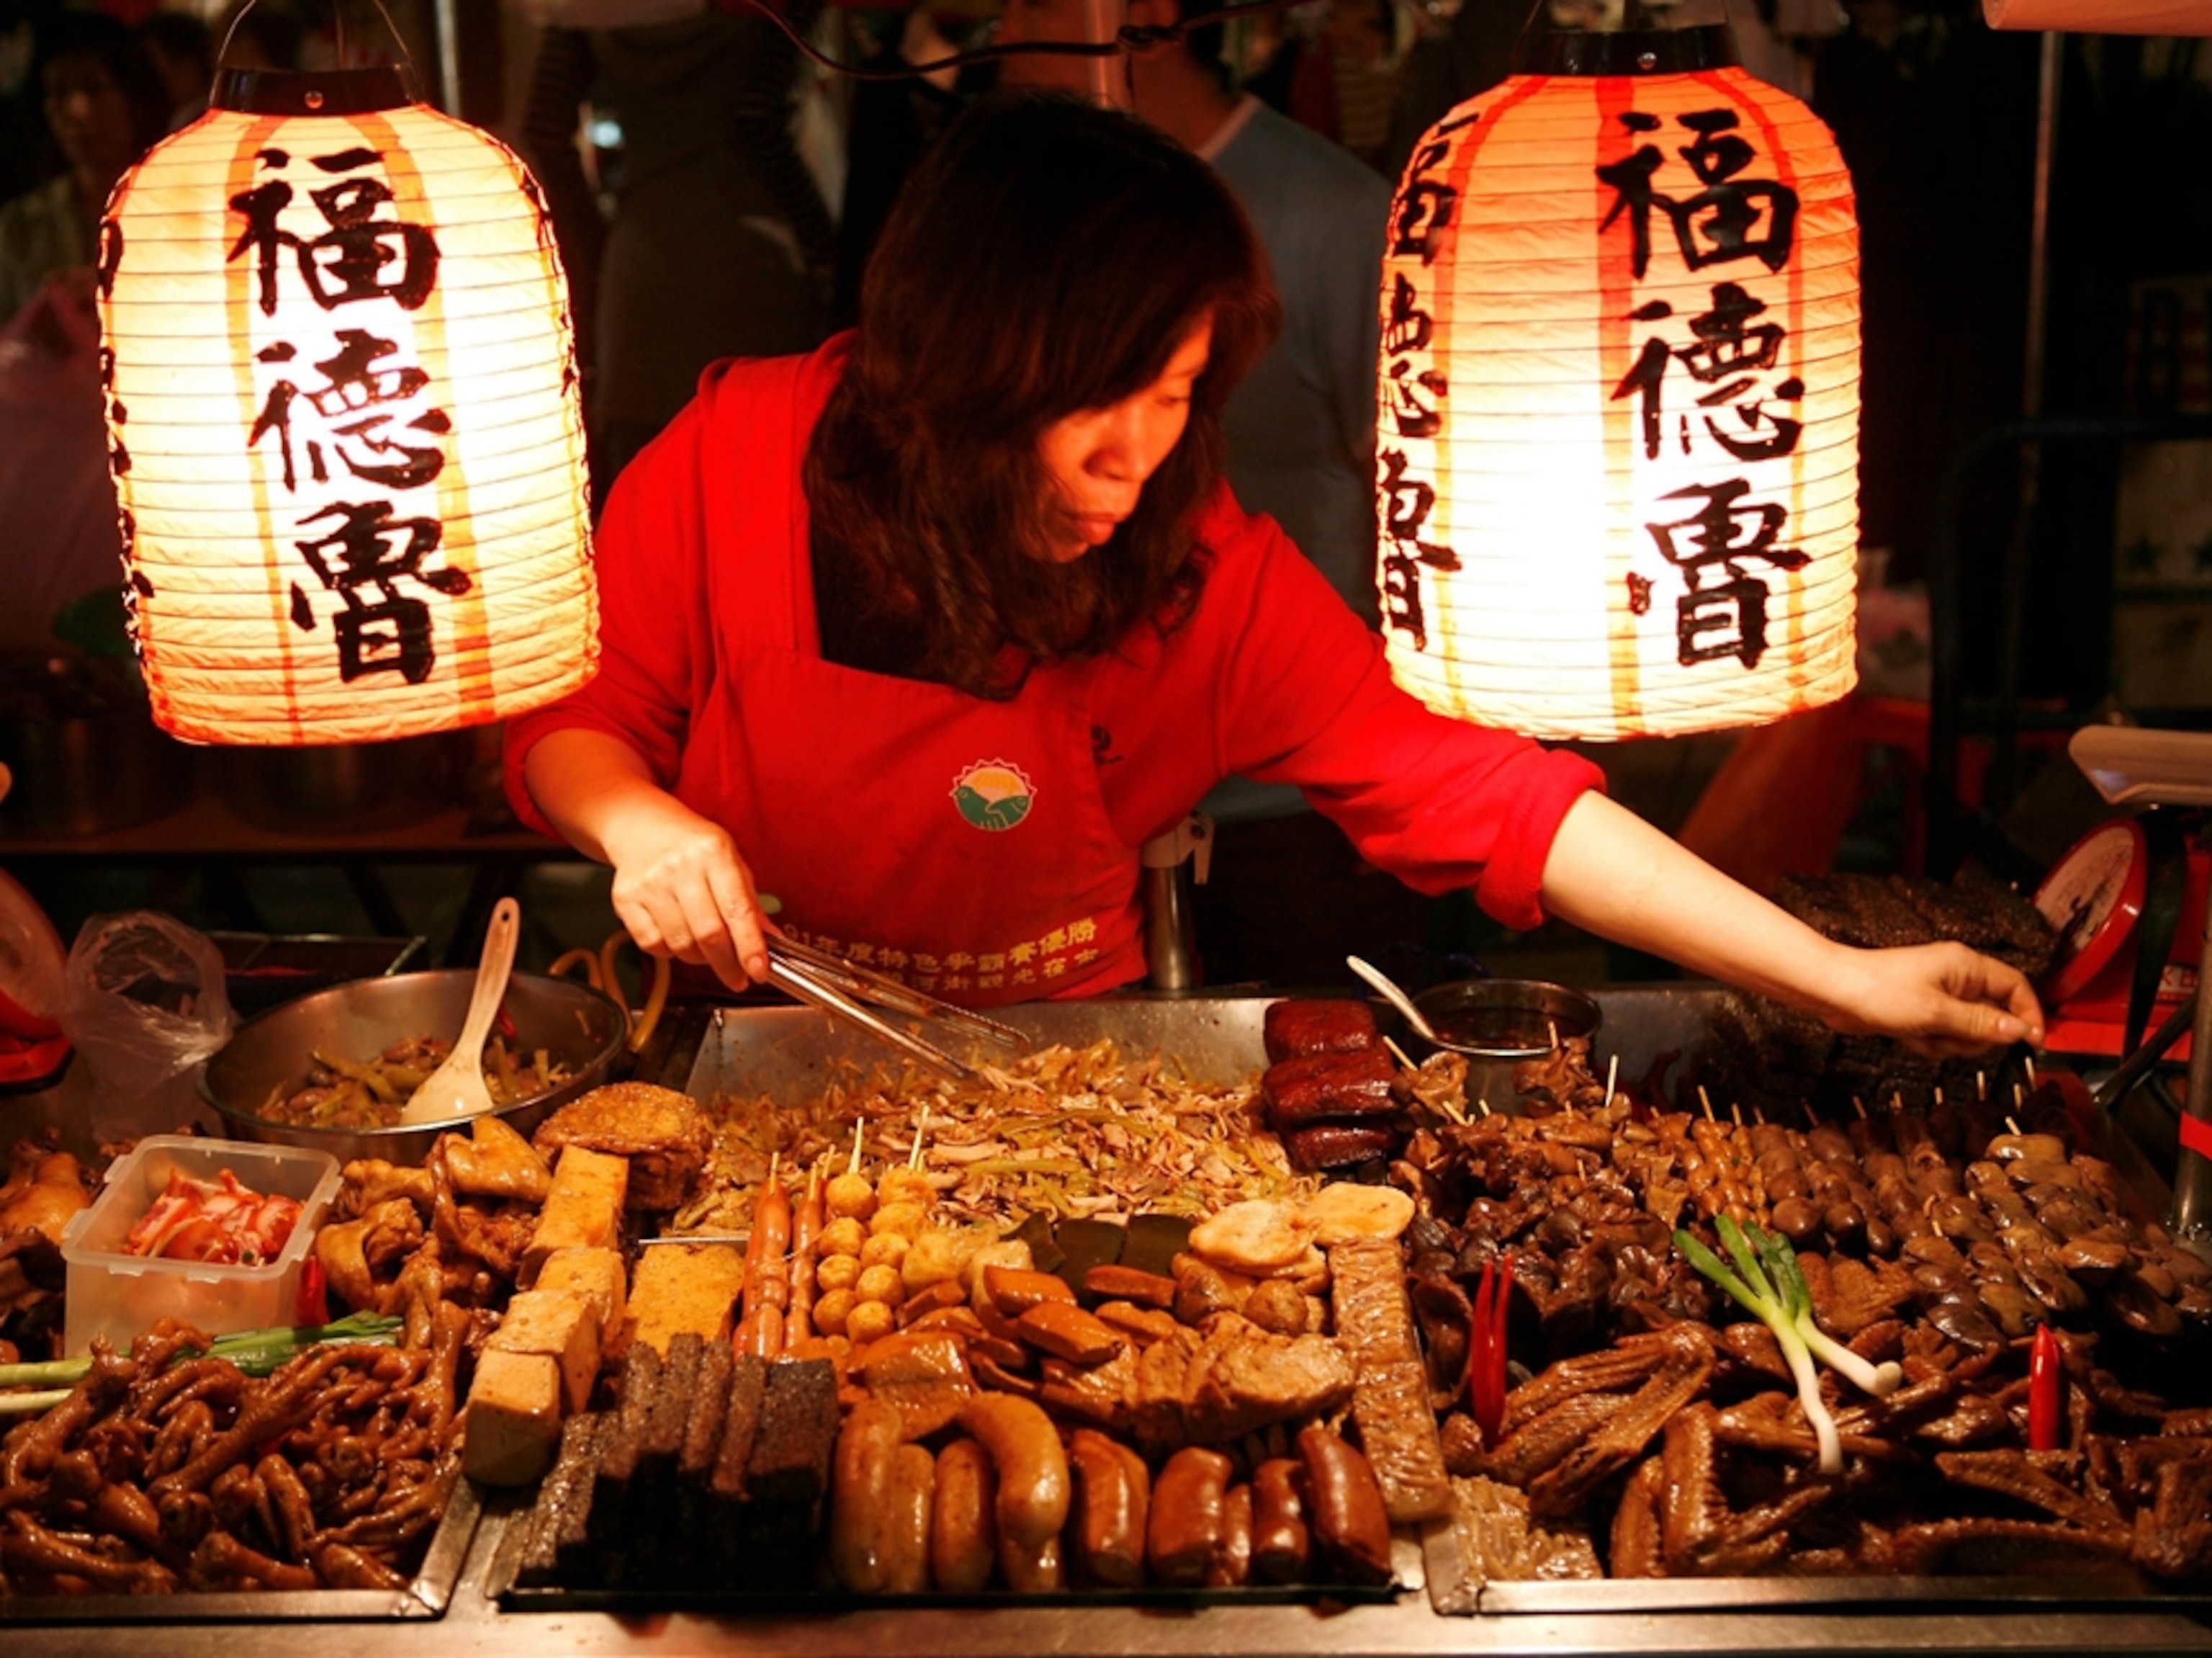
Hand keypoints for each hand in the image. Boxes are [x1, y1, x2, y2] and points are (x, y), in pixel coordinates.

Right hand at [601, 794, 772, 990]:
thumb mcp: (731, 861)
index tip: (759, 971)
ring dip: (700, 959)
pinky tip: (678, 939)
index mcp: (714, 853)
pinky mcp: (626, 899)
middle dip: (728, 965)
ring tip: (708, 951)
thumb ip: (749, 901)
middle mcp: (681, 867)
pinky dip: (670, 952)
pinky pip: (653, 944)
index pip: (737, 909)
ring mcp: (650, 884)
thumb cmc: (693, 846)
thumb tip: (771, 940)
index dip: (750, 946)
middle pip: (708, 934)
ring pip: (681, 944)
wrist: (642, 827)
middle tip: (738, 977)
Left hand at [1821, 942, 2046, 1059]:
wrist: (1833, 993)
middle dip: (1971, 1036)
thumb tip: (2020, 1030)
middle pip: (1992, 1017)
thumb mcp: (1937, 1013)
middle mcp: (1957, 978)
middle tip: (1945, 1034)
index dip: (2029, 1014)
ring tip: (1919, 1032)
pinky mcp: (1922, 1013)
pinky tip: (1906, 1036)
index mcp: (1967, 966)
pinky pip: (1942, 1037)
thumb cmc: (1879, 991)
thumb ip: (1981, 1023)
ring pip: (1966, 1033)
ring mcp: (1939, 996)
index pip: (2016, 987)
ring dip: (1946, 1043)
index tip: (2033, 1042)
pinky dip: (1927, 1043)